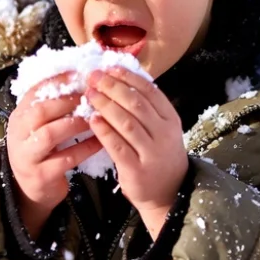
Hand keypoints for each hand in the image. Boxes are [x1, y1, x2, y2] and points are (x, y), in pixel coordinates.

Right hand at [6, 72, 103, 237]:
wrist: (29, 189)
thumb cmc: (41, 151)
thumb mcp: (40, 126)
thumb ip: (54, 107)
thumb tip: (82, 81)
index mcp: (19, 116)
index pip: (35, 92)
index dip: (57, 82)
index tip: (79, 75)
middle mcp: (18, 134)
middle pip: (40, 111)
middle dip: (67, 102)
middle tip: (91, 96)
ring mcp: (27, 156)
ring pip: (50, 135)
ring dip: (75, 124)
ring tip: (95, 117)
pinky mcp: (40, 175)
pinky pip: (65, 159)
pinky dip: (85, 148)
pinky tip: (100, 141)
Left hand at [85, 67, 187, 236]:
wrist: (169, 192)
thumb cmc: (159, 155)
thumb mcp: (161, 129)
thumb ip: (145, 108)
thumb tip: (119, 78)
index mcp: (170, 119)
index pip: (150, 91)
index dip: (128, 77)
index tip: (110, 68)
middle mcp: (164, 134)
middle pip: (136, 104)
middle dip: (112, 87)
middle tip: (93, 77)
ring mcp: (152, 152)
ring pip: (126, 122)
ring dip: (105, 105)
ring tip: (89, 94)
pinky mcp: (136, 169)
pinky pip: (117, 146)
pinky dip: (104, 131)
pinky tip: (92, 120)